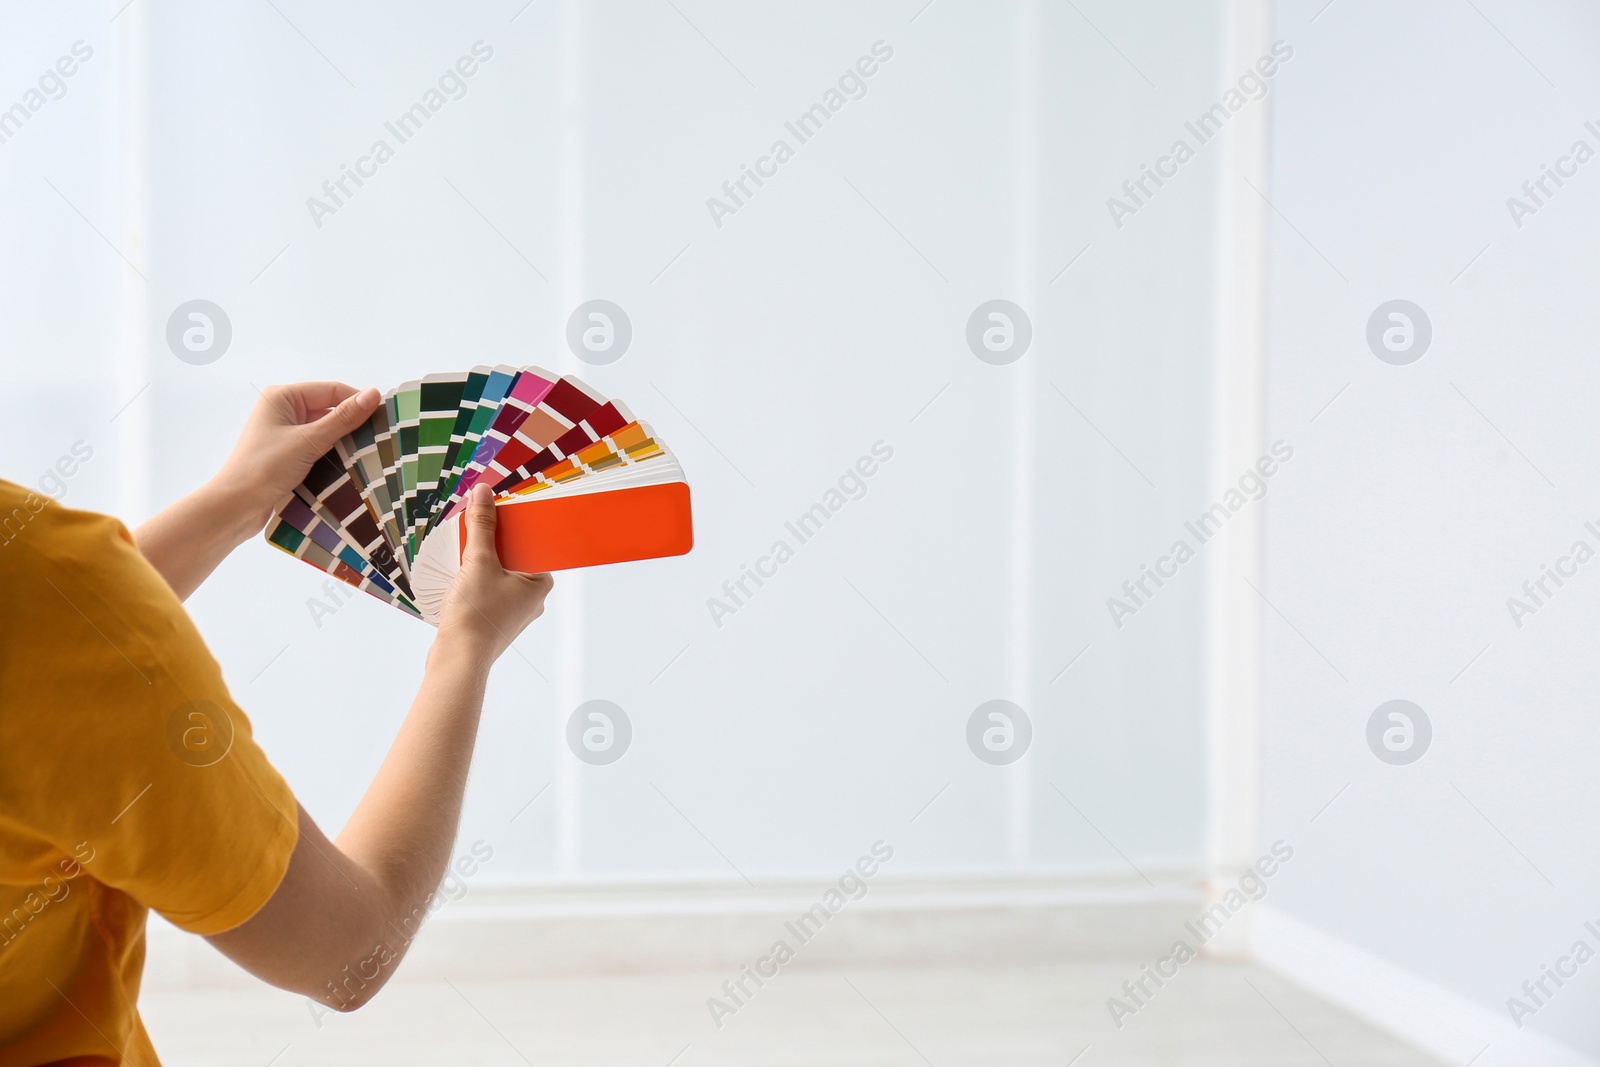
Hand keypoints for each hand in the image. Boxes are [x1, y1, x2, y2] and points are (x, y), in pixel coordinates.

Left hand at [212, 382, 380, 537]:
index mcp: (283, 397)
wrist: (236, 507)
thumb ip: (343, 418)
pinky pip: (319, 446)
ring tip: (371, 452)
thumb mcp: (308, 441)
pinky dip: (334, 454)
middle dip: (353, 423)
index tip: (386, 418)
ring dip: (345, 441)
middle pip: (330, 409)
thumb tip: (374, 394)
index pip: (331, 391)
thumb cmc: (265, 468)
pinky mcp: (288, 453)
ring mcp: (285, 432)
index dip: (358, 402)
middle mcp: (284, 410)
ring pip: (326, 430)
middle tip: (382, 438)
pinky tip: (351, 464)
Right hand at [435, 484, 553, 666]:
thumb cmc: (476, 614)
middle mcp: (533, 599)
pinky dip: (475, 580)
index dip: (515, 527)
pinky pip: (488, 591)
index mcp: (541, 583)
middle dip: (494, 543)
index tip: (498, 514)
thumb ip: (481, 525)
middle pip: (514, 557)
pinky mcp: (495, 621)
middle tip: (475, 528)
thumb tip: (484, 493)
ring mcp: (514, 612)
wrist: (458, 658)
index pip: (534, 543)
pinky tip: (459, 576)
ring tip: (464, 550)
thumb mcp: (478, 561)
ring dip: (482, 562)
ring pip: (499, 575)